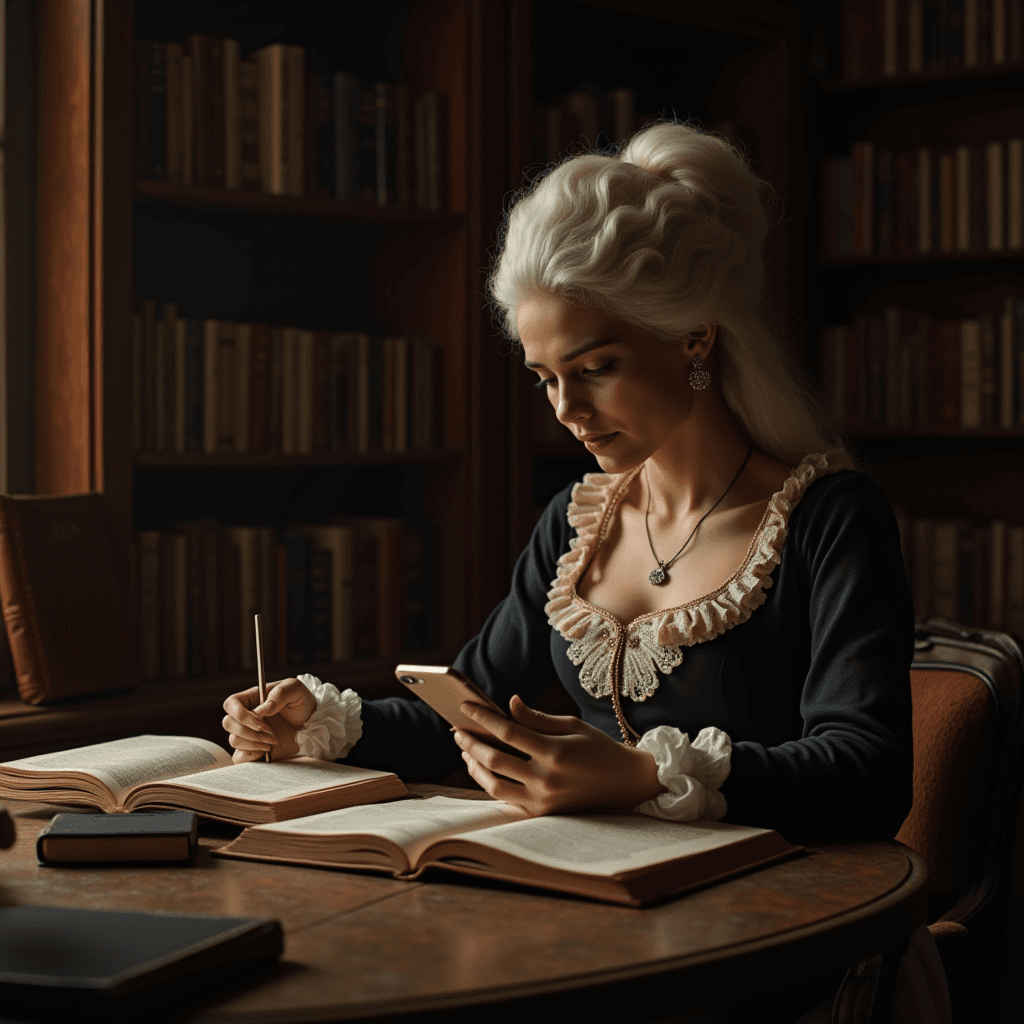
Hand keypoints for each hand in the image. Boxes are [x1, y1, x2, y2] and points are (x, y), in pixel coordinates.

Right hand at [222, 677, 316, 763]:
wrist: (312, 725)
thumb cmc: (302, 703)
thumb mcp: (296, 689)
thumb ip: (280, 693)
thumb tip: (264, 708)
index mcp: (252, 698)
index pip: (230, 704)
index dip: (240, 714)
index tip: (262, 721)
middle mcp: (246, 716)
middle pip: (228, 723)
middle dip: (249, 731)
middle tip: (272, 733)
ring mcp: (248, 734)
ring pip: (234, 740)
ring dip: (254, 743)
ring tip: (274, 741)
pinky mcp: (253, 750)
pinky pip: (238, 757)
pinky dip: (250, 756)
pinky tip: (267, 752)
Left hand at [453, 695, 665, 815]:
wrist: (626, 783)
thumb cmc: (598, 747)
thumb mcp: (571, 725)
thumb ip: (536, 718)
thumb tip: (509, 704)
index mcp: (555, 752)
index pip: (508, 732)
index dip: (483, 718)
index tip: (465, 707)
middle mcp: (547, 779)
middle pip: (495, 760)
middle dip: (472, 743)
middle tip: (458, 731)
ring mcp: (544, 800)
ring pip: (494, 785)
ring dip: (475, 767)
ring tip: (467, 751)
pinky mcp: (543, 813)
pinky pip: (507, 799)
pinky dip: (491, 784)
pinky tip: (483, 770)